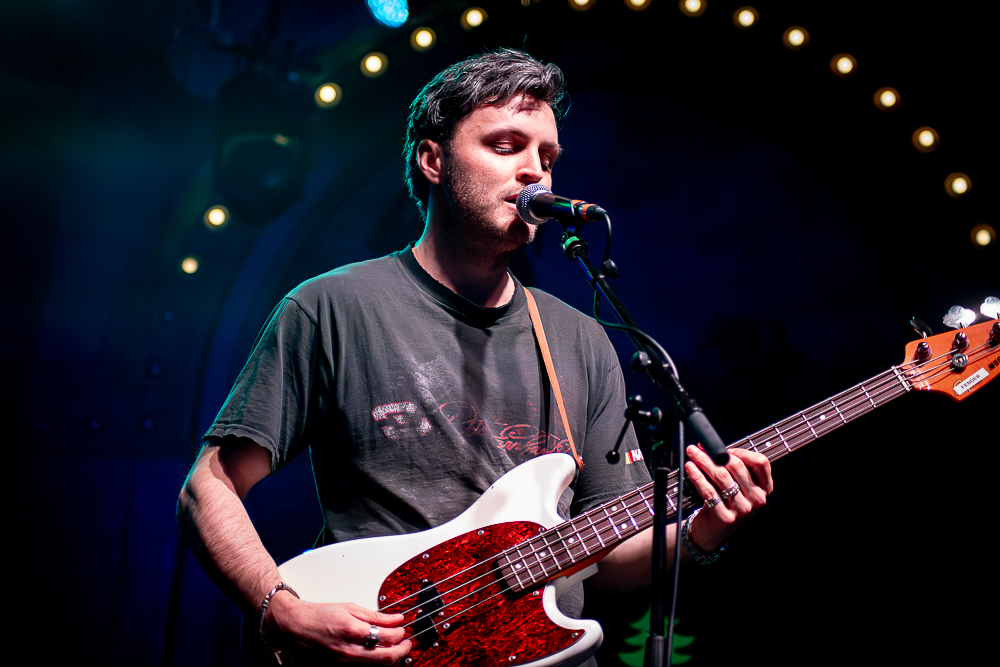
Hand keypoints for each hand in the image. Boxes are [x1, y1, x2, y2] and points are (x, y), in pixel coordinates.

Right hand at [265, 595, 411, 664]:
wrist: (298, 626)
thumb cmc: (320, 614)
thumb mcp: (350, 607)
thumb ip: (375, 616)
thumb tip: (396, 618)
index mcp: (352, 630)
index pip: (387, 637)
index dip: (401, 633)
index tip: (403, 628)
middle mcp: (349, 650)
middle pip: (386, 658)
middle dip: (402, 650)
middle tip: (407, 642)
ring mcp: (346, 662)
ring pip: (377, 664)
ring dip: (390, 656)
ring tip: (394, 645)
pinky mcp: (342, 666)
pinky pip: (365, 664)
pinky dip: (376, 658)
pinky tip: (377, 649)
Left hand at [683, 445, 772, 552]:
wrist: (713, 532)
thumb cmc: (725, 503)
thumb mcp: (738, 487)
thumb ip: (732, 468)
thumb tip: (710, 446)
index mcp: (764, 489)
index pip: (761, 463)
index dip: (742, 452)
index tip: (724, 449)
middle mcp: (757, 499)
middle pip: (737, 467)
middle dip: (714, 453)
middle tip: (698, 447)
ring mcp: (742, 509)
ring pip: (721, 477)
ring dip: (703, 461)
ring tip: (692, 453)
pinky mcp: (725, 517)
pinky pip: (709, 491)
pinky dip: (697, 476)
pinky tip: (690, 468)